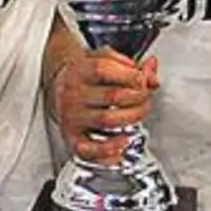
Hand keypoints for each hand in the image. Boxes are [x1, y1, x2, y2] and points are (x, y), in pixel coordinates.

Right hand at [49, 48, 158, 165]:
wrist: (59, 86)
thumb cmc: (87, 75)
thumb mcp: (106, 60)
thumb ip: (132, 66)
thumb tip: (152, 77)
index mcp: (80, 71)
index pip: (104, 69)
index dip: (129, 75)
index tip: (142, 79)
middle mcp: (74, 94)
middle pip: (112, 96)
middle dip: (138, 98)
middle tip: (144, 98)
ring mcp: (72, 117)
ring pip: (107, 120)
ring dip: (131, 119)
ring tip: (137, 114)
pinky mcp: (72, 138)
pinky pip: (89, 149)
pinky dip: (108, 150)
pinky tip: (122, 141)